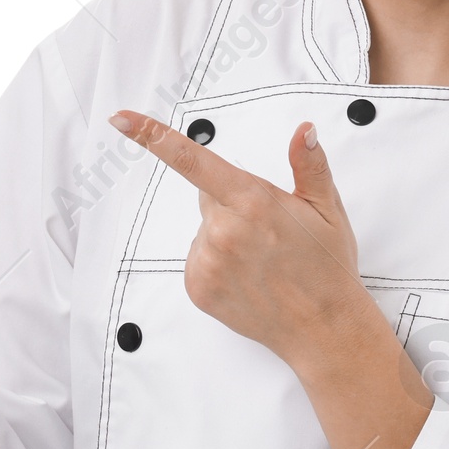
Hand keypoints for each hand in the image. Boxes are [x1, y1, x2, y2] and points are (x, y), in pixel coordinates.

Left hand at [107, 110, 374, 367]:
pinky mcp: (198, 288)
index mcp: (252, 201)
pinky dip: (218, 263)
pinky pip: (199, 259)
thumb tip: (303, 130)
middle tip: (270, 230)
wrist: (324, 329)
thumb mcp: (327, 209)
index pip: (191, 159)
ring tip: (263, 260)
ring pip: (206, 230)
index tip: (122, 118)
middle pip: (209, 196)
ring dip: (226, 236)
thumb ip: (309, 165)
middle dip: (233, 203)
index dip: (151, 135)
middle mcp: (223, 230)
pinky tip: (248, 277)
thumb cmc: (327, 268)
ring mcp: (207, 262)